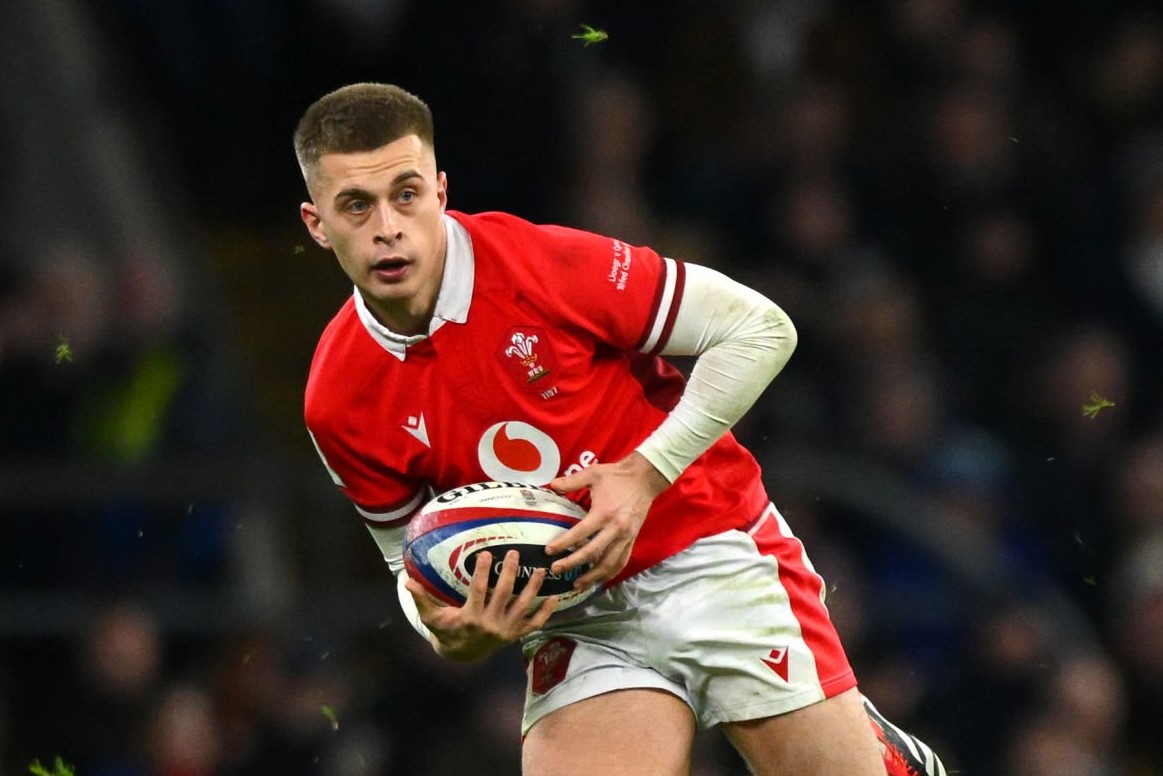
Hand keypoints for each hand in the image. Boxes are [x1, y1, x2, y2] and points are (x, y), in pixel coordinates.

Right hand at [404, 550, 557, 660]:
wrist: (461, 655)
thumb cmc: (446, 630)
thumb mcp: (432, 617)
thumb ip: (421, 599)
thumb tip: (406, 581)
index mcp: (470, 617)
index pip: (478, 590)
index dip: (482, 571)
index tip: (487, 552)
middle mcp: (490, 624)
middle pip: (504, 594)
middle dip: (510, 572)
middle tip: (514, 553)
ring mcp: (505, 630)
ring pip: (523, 607)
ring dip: (533, 588)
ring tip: (541, 569)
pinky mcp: (515, 635)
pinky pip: (533, 624)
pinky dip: (544, 613)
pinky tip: (554, 598)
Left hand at [545, 452, 668, 589]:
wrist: (645, 478)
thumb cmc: (616, 476)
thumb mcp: (593, 473)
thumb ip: (572, 481)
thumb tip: (551, 484)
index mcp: (604, 513)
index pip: (580, 533)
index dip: (564, 544)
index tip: (549, 551)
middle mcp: (615, 529)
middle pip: (592, 553)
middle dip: (573, 564)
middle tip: (556, 570)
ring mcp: (626, 537)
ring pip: (609, 563)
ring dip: (593, 576)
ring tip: (577, 584)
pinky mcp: (632, 539)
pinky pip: (621, 561)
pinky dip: (610, 573)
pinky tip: (599, 579)